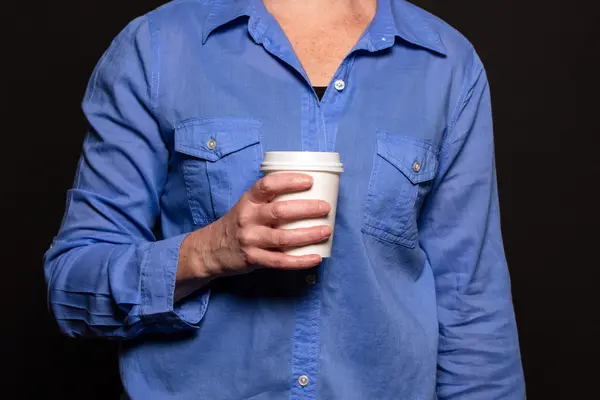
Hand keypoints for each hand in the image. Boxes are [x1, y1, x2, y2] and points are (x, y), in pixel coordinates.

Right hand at [176, 173, 330, 290]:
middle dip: (306, 209)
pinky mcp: (253, 259)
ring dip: (308, 234)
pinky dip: (300, 260)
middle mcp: (248, 218)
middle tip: (325, 207)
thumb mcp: (247, 206)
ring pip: (283, 237)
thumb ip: (269, 200)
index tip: (309, 181)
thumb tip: (307, 193)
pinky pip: (280, 261)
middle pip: (280, 211)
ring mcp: (250, 240)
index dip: (289, 181)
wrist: (211, 249)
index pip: (268, 185)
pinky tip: (316, 257)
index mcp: (248, 201)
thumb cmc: (238, 224)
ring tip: (326, 230)